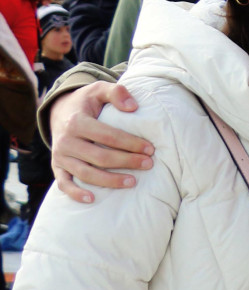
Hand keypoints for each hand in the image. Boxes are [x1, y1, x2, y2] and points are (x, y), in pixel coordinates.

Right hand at [51, 81, 150, 203]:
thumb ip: (116, 92)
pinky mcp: (57, 166)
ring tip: (133, 182)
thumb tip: (133, 107)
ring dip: (109, 180)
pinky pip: (63, 183)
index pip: (108, 136)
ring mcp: (60, 156)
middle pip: (100, 157)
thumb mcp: (99, 90)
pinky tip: (92, 199)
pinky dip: (75, 193)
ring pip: (85, 173)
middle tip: (149, 164)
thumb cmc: (87, 102)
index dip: (130, 143)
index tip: (150, 149)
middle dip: (126, 162)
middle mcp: (66, 141)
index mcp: (77, 122)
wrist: (60, 111)